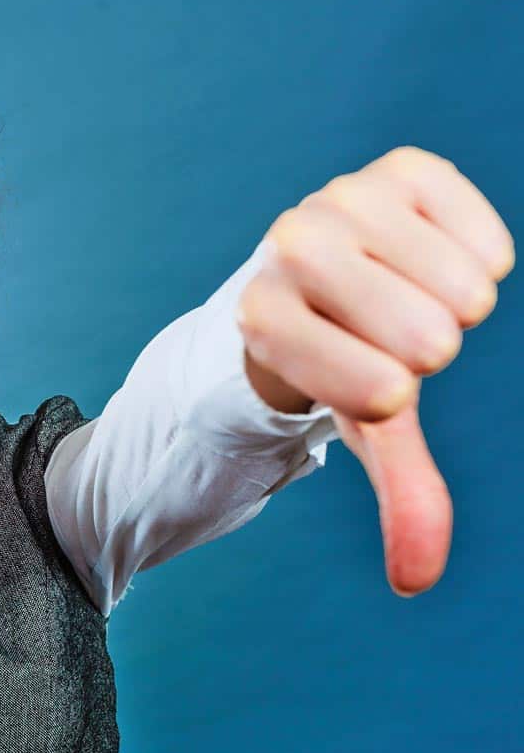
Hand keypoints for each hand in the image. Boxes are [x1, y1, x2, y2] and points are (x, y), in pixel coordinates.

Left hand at [236, 145, 513, 596]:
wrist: (323, 275)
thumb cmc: (338, 357)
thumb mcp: (362, 425)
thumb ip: (398, 495)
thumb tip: (415, 583)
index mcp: (262, 318)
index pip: (372, 387)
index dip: (386, 395)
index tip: (363, 379)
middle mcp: (291, 246)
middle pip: (430, 338)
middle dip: (427, 353)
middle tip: (386, 336)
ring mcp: (344, 198)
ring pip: (464, 289)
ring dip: (455, 306)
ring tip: (404, 295)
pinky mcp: (402, 169)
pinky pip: (490, 240)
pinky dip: (483, 261)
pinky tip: (432, 258)